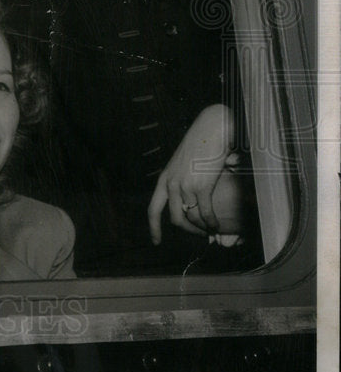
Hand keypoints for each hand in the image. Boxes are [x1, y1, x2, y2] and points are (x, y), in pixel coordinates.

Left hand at [148, 104, 233, 243]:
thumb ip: (183, 180)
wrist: (211, 129)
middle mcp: (171, 184)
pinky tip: (217, 226)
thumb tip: (192, 200)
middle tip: (200, 235)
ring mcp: (185, 186)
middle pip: (175, 219)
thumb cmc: (200, 144)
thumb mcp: (183, 163)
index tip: (156, 241)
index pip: (153, 208)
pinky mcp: (201, 186)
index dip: (154, 227)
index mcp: (165, 179)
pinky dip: (211, 223)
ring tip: (212, 231)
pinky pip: (205, 213)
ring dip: (202, 228)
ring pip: (191, 218)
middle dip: (188, 231)